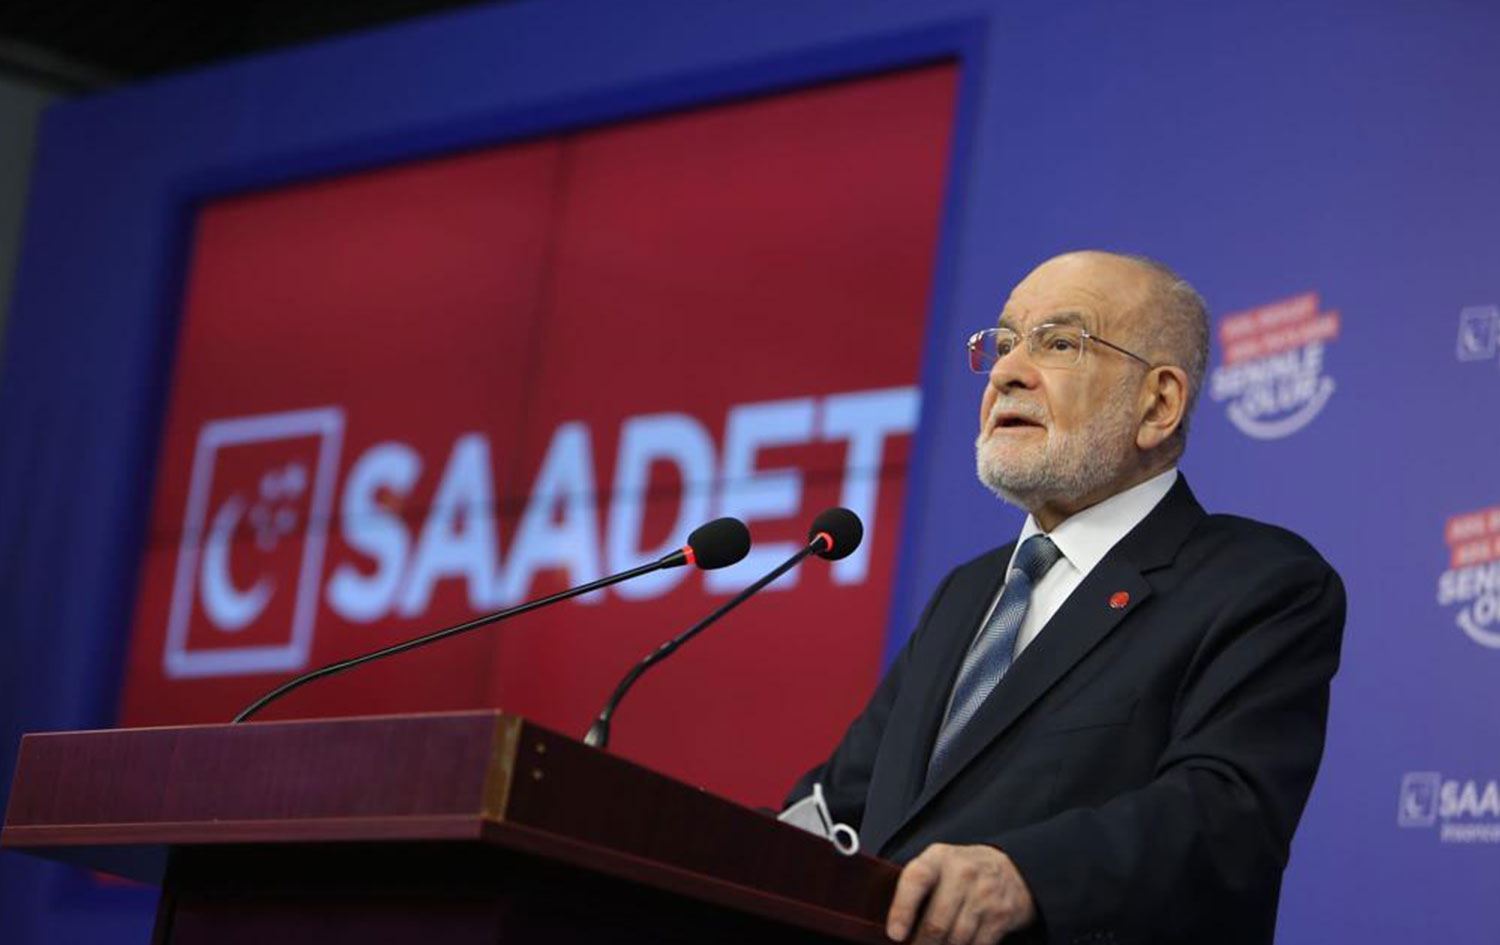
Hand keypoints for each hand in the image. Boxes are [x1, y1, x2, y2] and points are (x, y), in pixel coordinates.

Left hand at [886, 843, 1035, 944]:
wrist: (1010, 869)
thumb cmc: (961, 871)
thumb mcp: (937, 865)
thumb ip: (915, 887)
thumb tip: (892, 925)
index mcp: (938, 858)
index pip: (916, 879)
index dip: (902, 909)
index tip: (895, 934)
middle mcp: (963, 873)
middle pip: (936, 922)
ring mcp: (985, 894)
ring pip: (956, 939)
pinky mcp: (1002, 914)